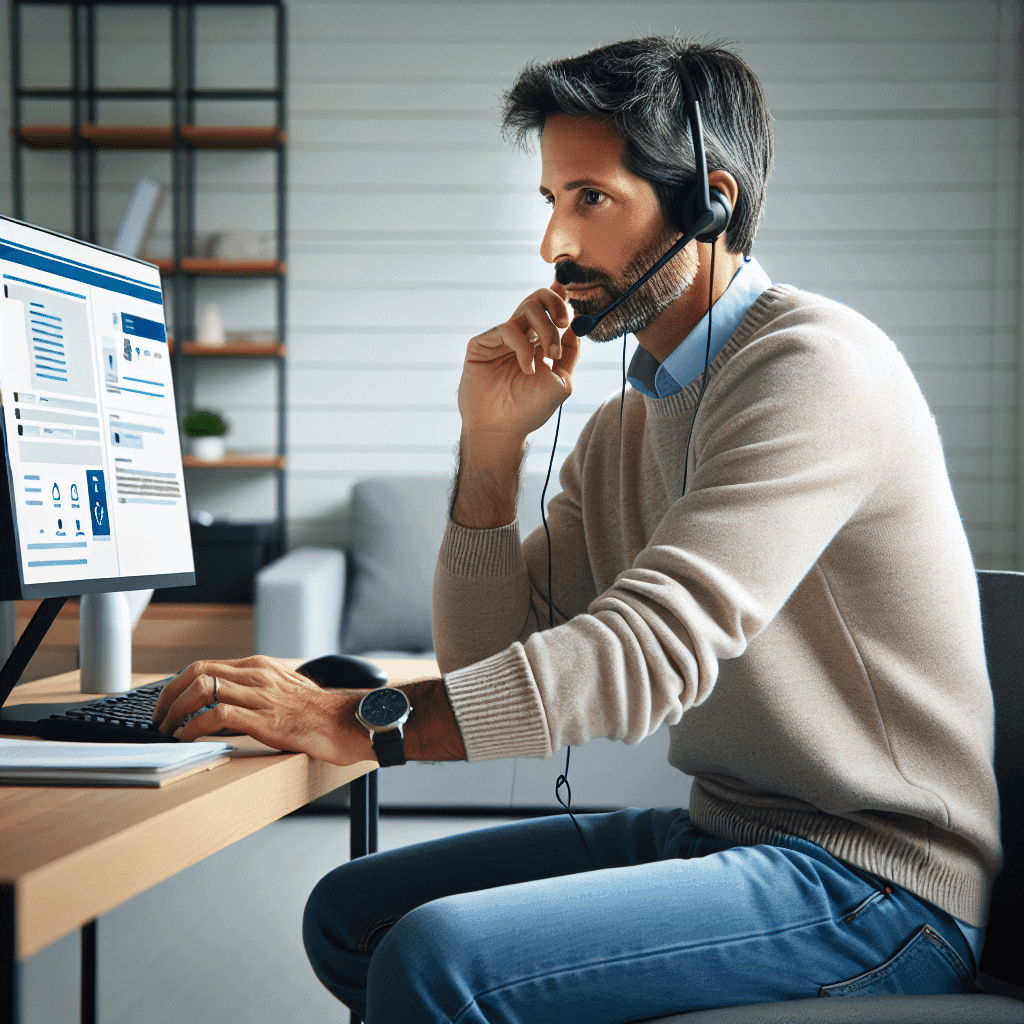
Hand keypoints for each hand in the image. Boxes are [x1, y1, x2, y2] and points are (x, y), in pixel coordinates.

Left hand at [151, 655, 374, 764]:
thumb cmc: (320, 714)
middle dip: (168, 695)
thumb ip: (258, 691)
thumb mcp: (286, 691)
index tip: (167, 704)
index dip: (178, 684)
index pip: (207, 666)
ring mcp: (260, 696)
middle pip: (197, 672)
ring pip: (202, 689)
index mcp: (261, 667)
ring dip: (176, 712)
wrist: (348, 724)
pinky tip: (187, 738)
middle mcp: (257, 675)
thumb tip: (225, 708)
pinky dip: (193, 727)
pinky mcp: (264, 719)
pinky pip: (216, 716)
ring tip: (169, 730)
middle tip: (159, 718)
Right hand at [458, 281, 580, 441]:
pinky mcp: (481, 343)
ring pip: (527, 307)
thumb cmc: (530, 410)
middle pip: (539, 298)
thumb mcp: (562, 380)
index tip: (574, 292)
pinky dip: (524, 347)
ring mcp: (500, 338)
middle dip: (558, 305)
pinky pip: (508, 329)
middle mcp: (520, 336)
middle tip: (565, 323)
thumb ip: (571, 351)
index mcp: (537, 342)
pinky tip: (527, 369)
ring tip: (550, 355)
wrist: (503, 430)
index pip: (549, 308)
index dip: (561, 296)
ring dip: (547, 328)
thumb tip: (579, 323)